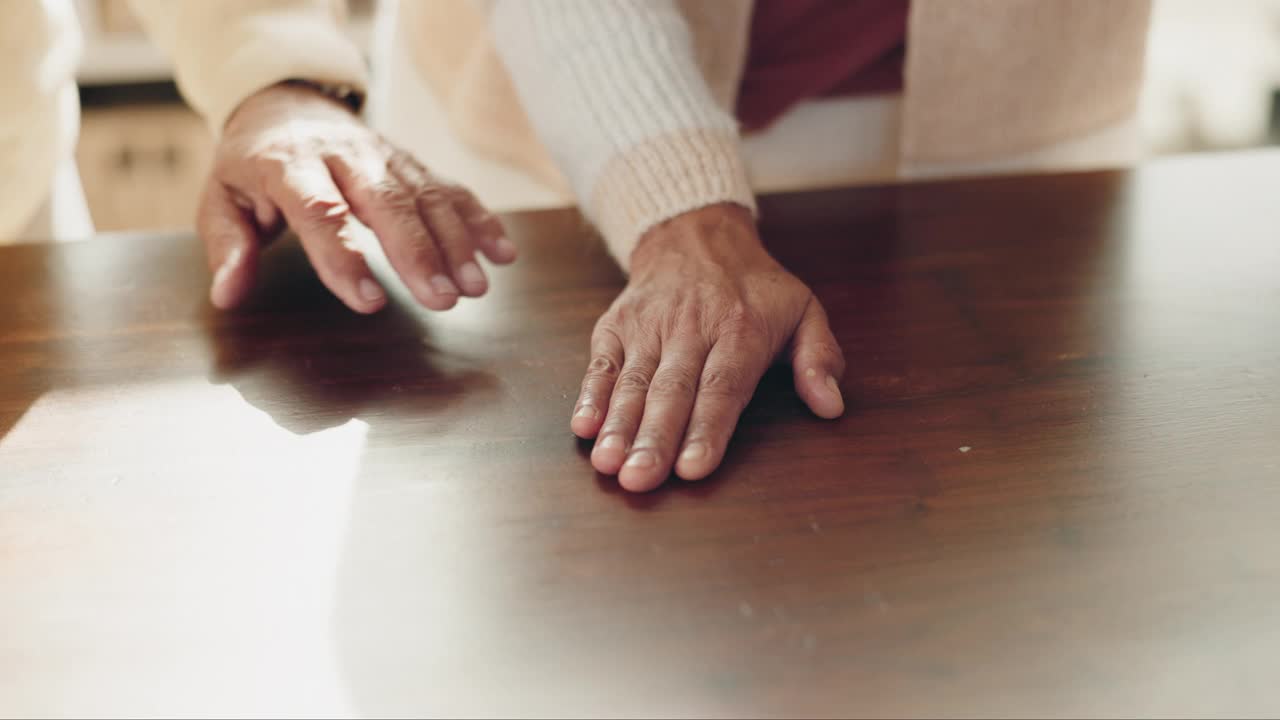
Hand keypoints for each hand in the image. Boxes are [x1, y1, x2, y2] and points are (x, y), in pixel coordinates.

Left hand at [199, 82, 514, 312]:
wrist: (288, 105)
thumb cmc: (253, 166)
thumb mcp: (221, 200)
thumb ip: (228, 246)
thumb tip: (229, 294)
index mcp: (290, 165)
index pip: (320, 210)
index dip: (345, 256)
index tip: (368, 301)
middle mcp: (345, 156)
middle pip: (387, 204)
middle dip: (418, 254)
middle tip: (442, 300)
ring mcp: (386, 157)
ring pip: (427, 197)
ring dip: (457, 243)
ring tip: (475, 288)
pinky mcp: (413, 164)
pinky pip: (452, 189)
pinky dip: (481, 220)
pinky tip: (503, 254)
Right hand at [570, 204, 845, 491]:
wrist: (694, 235)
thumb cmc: (753, 287)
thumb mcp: (802, 310)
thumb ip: (819, 358)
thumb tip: (832, 406)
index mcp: (740, 331)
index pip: (722, 388)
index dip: (707, 429)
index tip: (693, 468)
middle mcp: (690, 330)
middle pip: (671, 392)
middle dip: (654, 439)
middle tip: (641, 479)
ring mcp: (648, 328)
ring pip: (633, 383)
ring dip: (619, 426)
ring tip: (609, 465)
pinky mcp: (616, 327)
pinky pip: (601, 365)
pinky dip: (591, 395)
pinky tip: (583, 427)